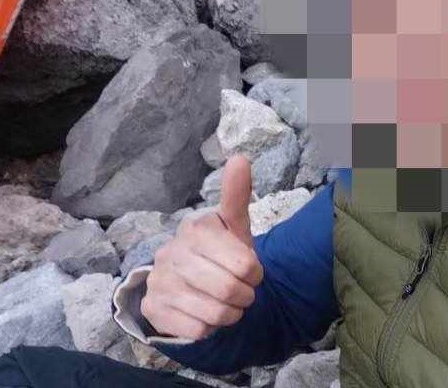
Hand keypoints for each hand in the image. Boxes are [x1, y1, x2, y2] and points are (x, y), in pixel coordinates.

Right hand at [141, 155, 263, 339]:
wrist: (188, 284)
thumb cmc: (219, 252)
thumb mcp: (233, 226)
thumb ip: (237, 195)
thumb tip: (240, 158)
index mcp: (196, 229)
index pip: (245, 264)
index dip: (255, 273)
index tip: (253, 272)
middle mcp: (171, 252)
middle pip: (230, 289)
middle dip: (245, 296)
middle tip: (243, 292)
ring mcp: (159, 280)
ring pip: (214, 313)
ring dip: (231, 314)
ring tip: (229, 305)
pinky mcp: (152, 309)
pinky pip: (196, 330)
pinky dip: (210, 328)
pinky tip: (206, 315)